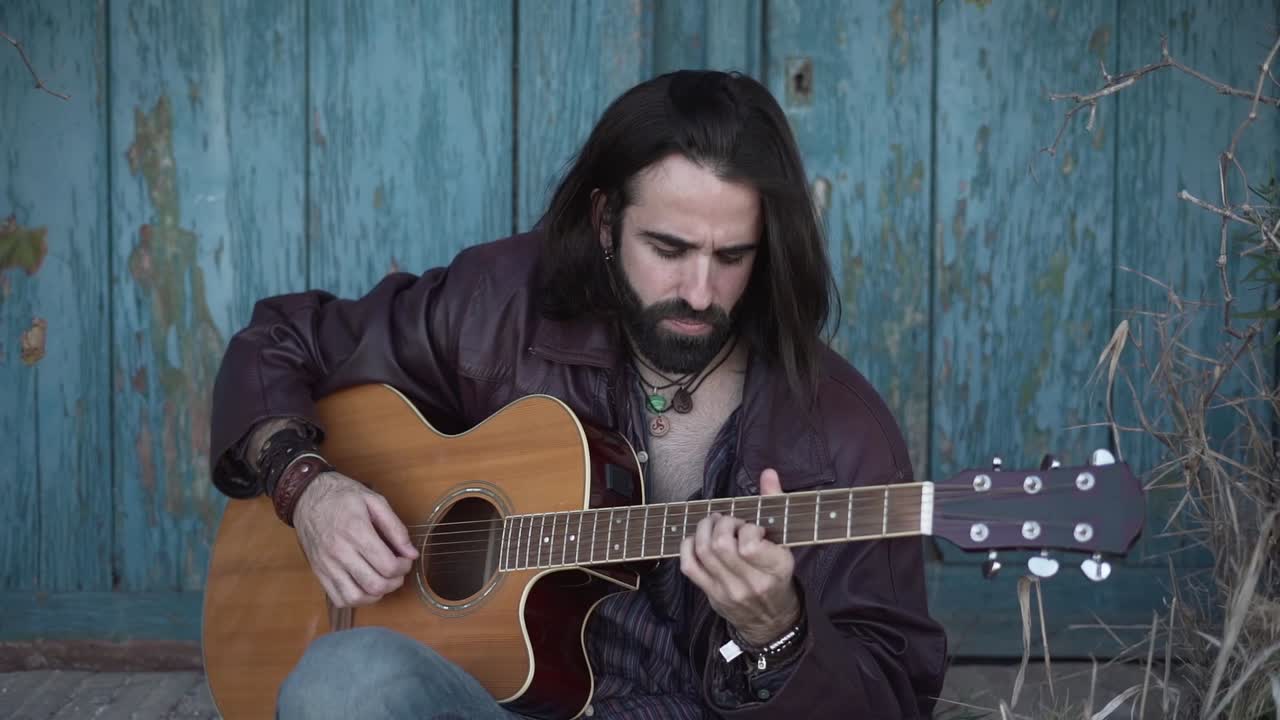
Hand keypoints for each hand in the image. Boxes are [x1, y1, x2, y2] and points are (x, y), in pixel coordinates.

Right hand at [293, 471, 418, 607]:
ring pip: (356, 597)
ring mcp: (327, 565)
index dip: (404, 567)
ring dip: (376, 594)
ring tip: (382, 580)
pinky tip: (364, 585)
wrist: (307, 497)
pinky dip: (356, 599)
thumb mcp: (374, 501)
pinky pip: (339, 599)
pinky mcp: (319, 573)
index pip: (387, 565)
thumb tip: (411, 553)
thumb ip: (396, 528)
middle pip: (375, 585)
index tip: (406, 559)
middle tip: (398, 571)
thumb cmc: (343, 496)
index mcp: (356, 531)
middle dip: (395, 582)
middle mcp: (339, 551)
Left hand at [679, 469, 800, 645]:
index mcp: (775, 568)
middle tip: (728, 521)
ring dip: (705, 529)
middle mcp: (751, 582)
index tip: (750, 526)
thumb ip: (775, 505)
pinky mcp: (711, 594)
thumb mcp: (785, 543)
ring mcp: (728, 590)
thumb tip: (768, 473)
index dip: (745, 528)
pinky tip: (698, 539)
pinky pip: (689, 566)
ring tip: (713, 524)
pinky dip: (687, 546)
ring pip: (704, 552)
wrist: (772, 618)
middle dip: (721, 523)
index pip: (749, 545)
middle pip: (721, 545)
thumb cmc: (778, 574)